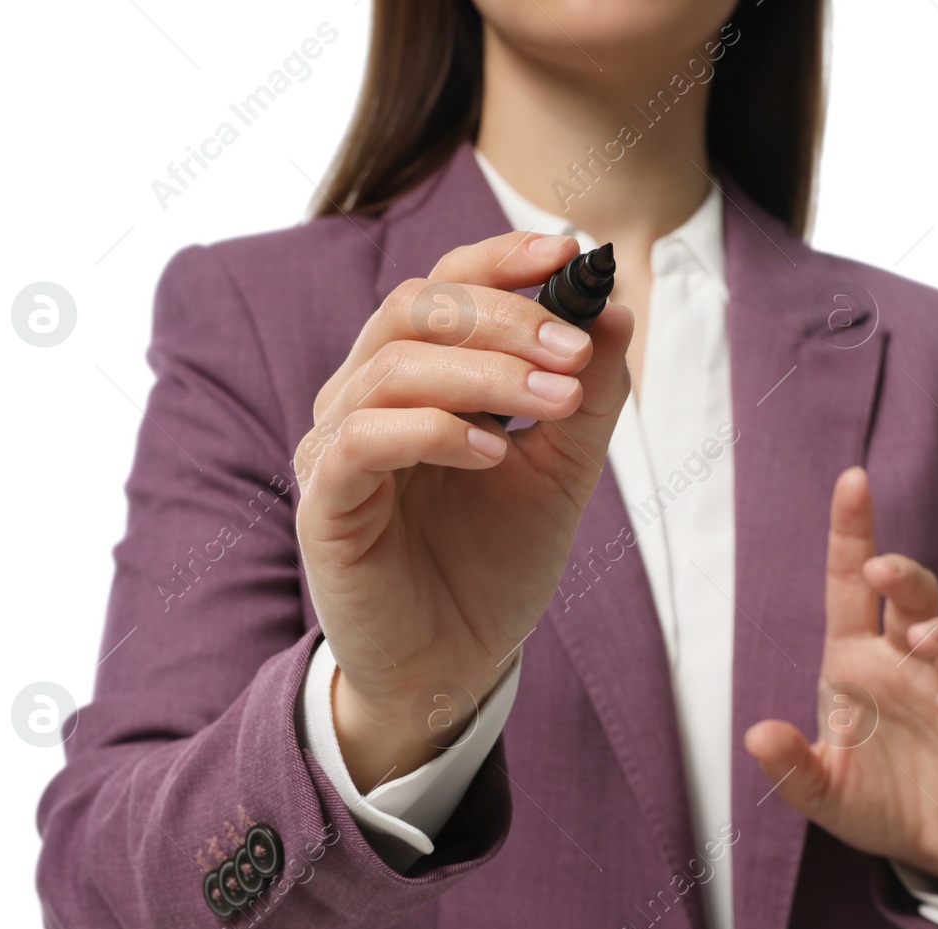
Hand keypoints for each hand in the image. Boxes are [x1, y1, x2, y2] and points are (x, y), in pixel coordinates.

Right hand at [295, 232, 633, 788]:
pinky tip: (495, 453)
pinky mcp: (323, 505)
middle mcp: (364, 398)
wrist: (455, 666)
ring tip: (555, 401)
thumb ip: (585, 398)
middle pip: (415, 309)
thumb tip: (614, 310)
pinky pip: (362, 440)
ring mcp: (335, 449)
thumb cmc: (494, 566)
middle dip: (504, 317)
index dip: (500, 260)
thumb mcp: (561, 473)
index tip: (570, 253)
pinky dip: (434, 431)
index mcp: (417, 378)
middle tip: (574, 351)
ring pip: (391, 366)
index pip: (445, 287)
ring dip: (485, 372)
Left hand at [744, 468, 937, 909]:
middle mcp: (906, 666)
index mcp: (858, 661)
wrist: (931, 850)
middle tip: (885, 569)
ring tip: (926, 638)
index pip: (852, 586)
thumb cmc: (875, 797)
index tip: (852, 480)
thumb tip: (756, 734)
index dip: (854, 534)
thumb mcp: (819, 789)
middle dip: (905, 578)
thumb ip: (789, 766)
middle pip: (914, 601)